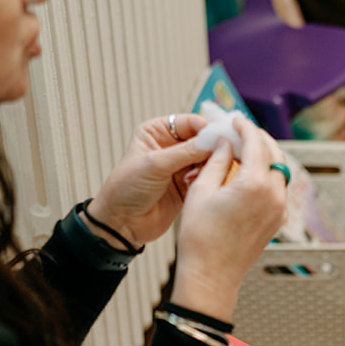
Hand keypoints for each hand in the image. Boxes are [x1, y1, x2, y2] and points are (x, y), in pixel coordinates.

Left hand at [87, 113, 210, 244]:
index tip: (220, 137)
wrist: (122, 222)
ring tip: (199, 175)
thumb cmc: (126, 189)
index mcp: (157, 132)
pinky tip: (197, 184)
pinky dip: (206, 179)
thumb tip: (213, 141)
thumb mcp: (155, 164)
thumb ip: (185, 152)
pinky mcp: (188, 185)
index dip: (205, 128)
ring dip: (208, 166)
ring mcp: (180, 167)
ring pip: (206, 159)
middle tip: (221, 156)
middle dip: (211, 148)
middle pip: (201, 141)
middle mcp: (170, 147)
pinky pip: (205, 177)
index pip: (189, 123)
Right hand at [169, 118, 288, 321]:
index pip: (255, 143)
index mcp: (255, 184)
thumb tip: (224, 143)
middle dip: (259, 139)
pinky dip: (267, 176)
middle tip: (242, 131)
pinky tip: (249, 174)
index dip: (245, 127)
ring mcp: (279, 210)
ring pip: (280, 172)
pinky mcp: (277, 221)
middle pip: (275, 154)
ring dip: (266, 157)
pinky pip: (278, 189)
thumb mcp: (201, 190)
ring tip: (245, 150)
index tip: (235, 120)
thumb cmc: (201, 238)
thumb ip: (216, 161)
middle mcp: (274, 196)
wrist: (212, 275)